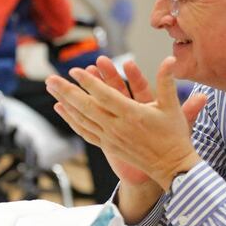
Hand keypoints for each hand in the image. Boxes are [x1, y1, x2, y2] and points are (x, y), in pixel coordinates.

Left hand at [46, 56, 207, 190]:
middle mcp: (118, 127)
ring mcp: (111, 138)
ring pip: (82, 119)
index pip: (105, 95)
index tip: (75, 70)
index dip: (89, 82)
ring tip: (51, 89)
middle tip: (50, 78)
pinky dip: (72, 120)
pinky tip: (62, 109)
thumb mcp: (172, 107)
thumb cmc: (174, 136)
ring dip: (65, 103)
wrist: (171, 167)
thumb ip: (167, 81)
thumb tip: (171, 59)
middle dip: (66, 91)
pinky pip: (85, 131)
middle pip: (86, 107)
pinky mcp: (108, 146)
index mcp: (133, 114)